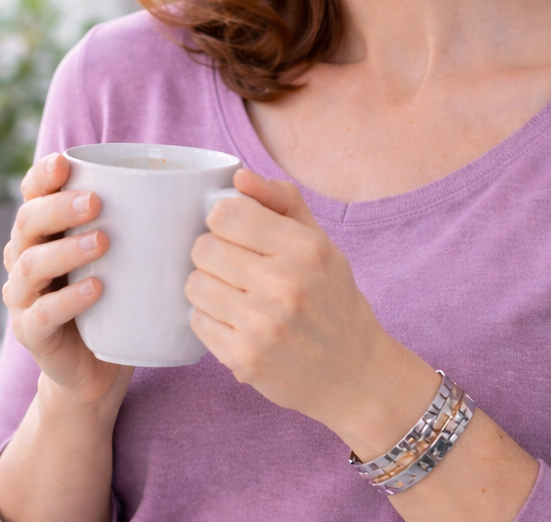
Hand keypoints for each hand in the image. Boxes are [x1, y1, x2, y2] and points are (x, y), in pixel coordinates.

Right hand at [2, 153, 132, 410]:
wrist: (97, 368)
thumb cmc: (118, 296)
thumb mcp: (126, 253)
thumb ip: (145, 220)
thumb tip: (210, 185)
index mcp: (45, 230)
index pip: (32, 193)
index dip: (42, 176)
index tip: (63, 162)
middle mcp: (26, 256)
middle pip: (27, 222)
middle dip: (59, 207)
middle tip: (96, 202)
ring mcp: (24, 296)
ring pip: (31, 265)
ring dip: (66, 249)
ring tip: (102, 242)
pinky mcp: (31, 333)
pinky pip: (42, 314)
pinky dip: (69, 299)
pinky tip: (96, 289)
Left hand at [186, 169, 435, 449]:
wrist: (356, 374)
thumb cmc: (334, 300)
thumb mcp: (320, 242)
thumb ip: (280, 200)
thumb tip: (238, 176)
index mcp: (304, 248)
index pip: (226, 214)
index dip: (223, 220)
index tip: (235, 232)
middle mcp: (283, 284)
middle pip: (204, 248)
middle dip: (214, 253)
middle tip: (234, 267)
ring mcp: (262, 325)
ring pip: (195, 284)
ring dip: (208, 286)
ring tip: (233, 294)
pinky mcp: (244, 359)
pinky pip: (197, 322)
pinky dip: (210, 319)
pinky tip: (235, 322)